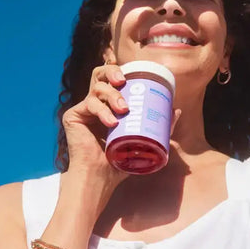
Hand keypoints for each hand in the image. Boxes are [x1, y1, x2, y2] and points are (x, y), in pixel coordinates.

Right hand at [61, 61, 181, 208]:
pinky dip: (102, 111)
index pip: (113, 79)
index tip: (136, 75)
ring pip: (97, 87)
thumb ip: (160, 126)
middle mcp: (96, 103)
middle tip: (124, 81)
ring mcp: (84, 108)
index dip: (120, 71)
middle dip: (112, 71)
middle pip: (100, 74)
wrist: (100, 178)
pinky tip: (112, 123)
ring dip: (112, 95)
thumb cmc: (120, 161)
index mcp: (109, 105)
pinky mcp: (73, 116)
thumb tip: (176, 111)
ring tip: (124, 110)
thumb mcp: (144, 140)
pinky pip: (89, 104)